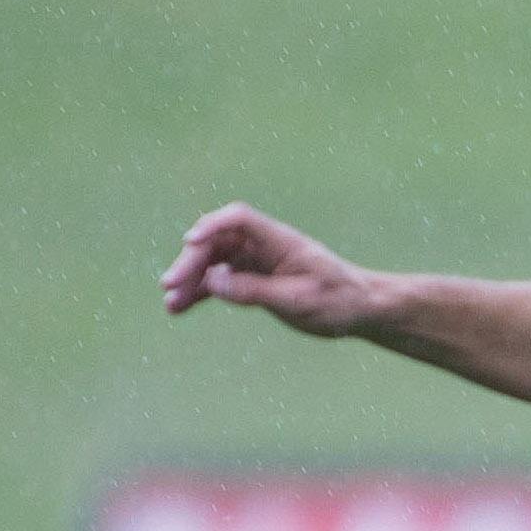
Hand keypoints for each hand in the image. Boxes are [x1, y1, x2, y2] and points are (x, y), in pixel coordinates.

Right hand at [161, 204, 371, 333]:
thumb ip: (253, 290)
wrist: (360, 310)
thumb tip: (212, 280)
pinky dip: (201, 292)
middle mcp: (264, 246)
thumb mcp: (297, 301)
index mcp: (280, 241)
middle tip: (170, 285)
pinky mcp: (253, 279)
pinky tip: (179, 308)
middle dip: (191, 261)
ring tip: (170, 303)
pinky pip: (220, 281)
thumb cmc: (338, 302)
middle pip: (217, 242)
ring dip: (190, 280)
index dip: (212, 225)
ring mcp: (256, 261)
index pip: (240, 219)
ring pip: (213, 262)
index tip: (191, 241)